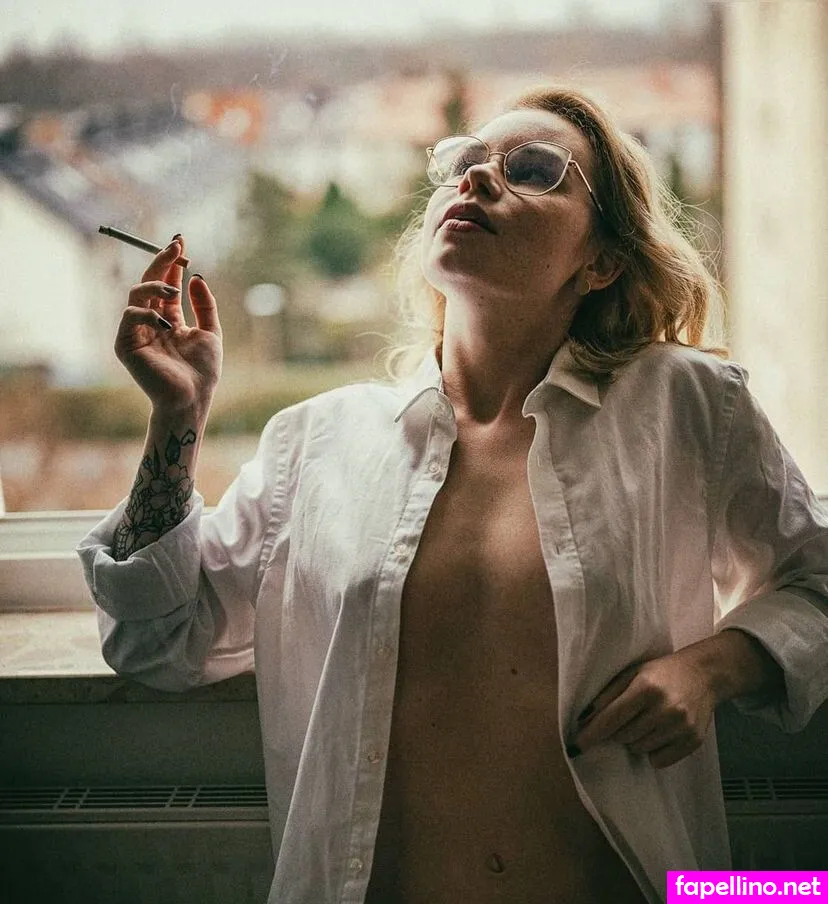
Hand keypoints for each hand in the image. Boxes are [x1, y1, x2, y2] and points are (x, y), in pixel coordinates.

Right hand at [114, 236, 222, 416]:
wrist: (193, 397)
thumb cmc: (202, 371)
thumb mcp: (211, 332)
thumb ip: (204, 305)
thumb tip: (196, 276)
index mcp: (168, 319)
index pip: (166, 284)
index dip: (171, 263)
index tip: (180, 242)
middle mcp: (150, 323)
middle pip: (148, 283)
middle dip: (160, 262)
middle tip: (175, 246)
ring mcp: (136, 332)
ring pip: (136, 295)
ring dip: (155, 285)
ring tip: (174, 289)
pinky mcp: (125, 345)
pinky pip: (130, 317)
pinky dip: (148, 314)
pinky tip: (166, 323)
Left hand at [573, 645, 720, 768]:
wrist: (703, 675)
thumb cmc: (661, 672)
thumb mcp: (632, 672)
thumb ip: (608, 694)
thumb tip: (584, 719)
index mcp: (646, 687)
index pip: (612, 718)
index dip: (592, 733)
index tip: (576, 746)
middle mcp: (665, 708)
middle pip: (623, 736)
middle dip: (617, 730)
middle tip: (628, 717)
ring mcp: (681, 727)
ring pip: (639, 749)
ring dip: (635, 740)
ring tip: (646, 721)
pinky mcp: (693, 741)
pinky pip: (659, 761)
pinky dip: (652, 752)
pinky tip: (658, 733)